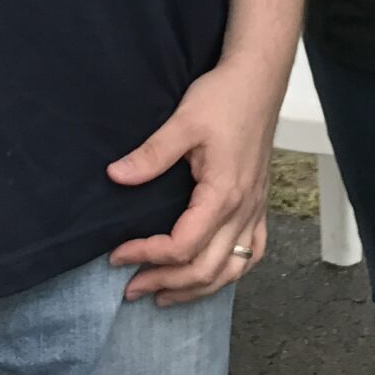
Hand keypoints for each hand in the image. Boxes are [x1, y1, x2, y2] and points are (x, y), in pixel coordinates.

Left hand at [105, 58, 281, 303]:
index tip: (118, 254)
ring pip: (232, 270)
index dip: (147, 255)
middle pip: (206, 268)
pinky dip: (230, 273)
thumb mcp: (183, 121)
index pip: (183, 246)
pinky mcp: (259, 203)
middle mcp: (243, 209)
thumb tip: (115, 176)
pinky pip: (252, 253)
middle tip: (130, 287)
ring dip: (196, 289)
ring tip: (163, 295)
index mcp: (223, 193)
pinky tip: (211, 275)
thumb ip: (150, 154)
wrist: (257, 80)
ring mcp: (255, 209)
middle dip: (165, 283)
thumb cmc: (224, 97)